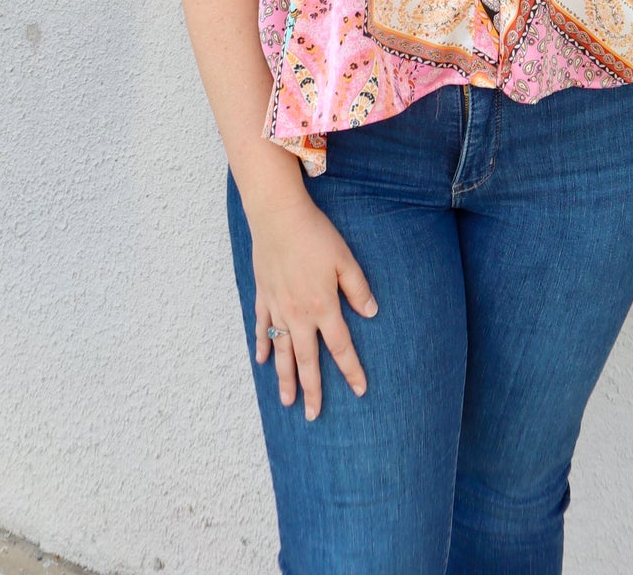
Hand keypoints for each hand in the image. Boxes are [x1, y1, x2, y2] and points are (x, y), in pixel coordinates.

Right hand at [246, 182, 377, 419]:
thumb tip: (371, 313)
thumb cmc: (315, 235)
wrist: (278, 217)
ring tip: (287, 402)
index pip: (340, 347)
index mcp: (323, 307)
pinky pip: (261, 327)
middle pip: (307, 361)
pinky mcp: (263, 296)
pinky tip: (262, 361)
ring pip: (282, 351)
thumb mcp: (345, 260)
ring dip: (284, 378)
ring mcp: (277, 308)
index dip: (351, 370)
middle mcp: (298, 315)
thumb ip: (358, 289)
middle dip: (312, 390)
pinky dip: (262, 345)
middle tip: (313, 415)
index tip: (360, 390)